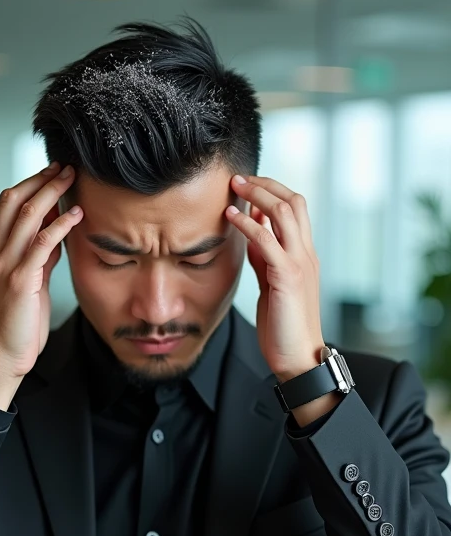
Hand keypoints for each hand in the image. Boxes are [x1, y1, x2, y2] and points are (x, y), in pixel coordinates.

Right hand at [0, 162, 82, 381]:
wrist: (1, 358)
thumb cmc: (18, 325)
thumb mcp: (30, 284)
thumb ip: (40, 257)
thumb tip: (57, 232)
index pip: (7, 205)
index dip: (30, 184)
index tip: (53, 172)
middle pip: (13, 201)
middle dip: (40, 179)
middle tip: (65, 166)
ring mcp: (4, 266)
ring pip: (27, 216)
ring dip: (52, 193)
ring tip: (72, 179)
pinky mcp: (19, 281)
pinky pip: (42, 243)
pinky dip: (60, 225)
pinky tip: (77, 215)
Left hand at [226, 175, 324, 383]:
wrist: (298, 357)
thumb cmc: (284, 325)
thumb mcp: (272, 283)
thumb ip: (265, 257)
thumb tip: (253, 233)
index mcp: (304, 254)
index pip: (296, 208)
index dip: (272, 191)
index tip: (248, 185)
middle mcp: (306, 253)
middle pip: (294, 201)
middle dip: (266, 184)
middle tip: (238, 178)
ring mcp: (299, 263)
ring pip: (284, 212)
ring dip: (257, 194)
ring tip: (234, 186)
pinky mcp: (287, 277)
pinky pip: (266, 240)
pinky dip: (247, 224)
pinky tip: (230, 217)